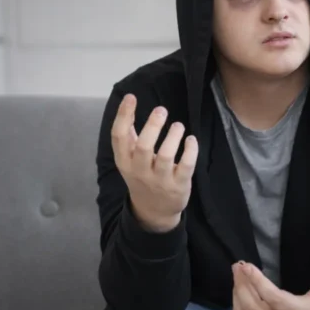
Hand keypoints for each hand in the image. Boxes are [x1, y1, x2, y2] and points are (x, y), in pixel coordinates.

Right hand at [111, 93, 197, 231]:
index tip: (131, 97)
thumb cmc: (143, 178)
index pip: (119, 137)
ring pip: (166, 156)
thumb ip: (129, 139)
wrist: (154, 211)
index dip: (123, 115)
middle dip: (152, 126)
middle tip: (161, 110)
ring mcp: (160, 179)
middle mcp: (140, 171)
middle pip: (144, 146)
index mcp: (125, 162)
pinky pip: (186, 165)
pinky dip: (190, 150)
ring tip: (178, 125)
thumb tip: (126, 110)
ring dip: (173, 136)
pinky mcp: (179, 184)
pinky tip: (191, 140)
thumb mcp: (130, 162)